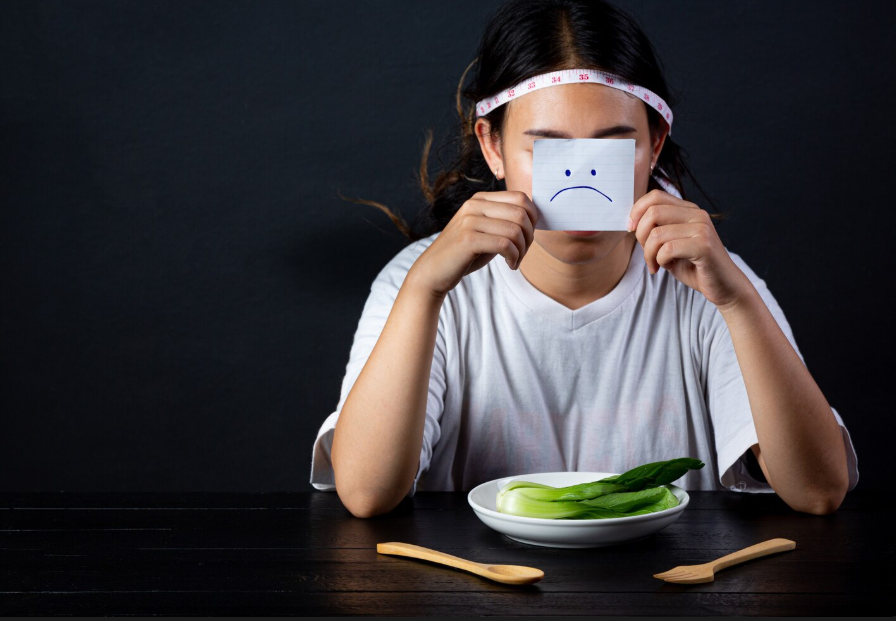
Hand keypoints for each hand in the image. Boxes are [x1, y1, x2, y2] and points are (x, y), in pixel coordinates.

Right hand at [407, 190, 537, 297]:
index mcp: (480, 199)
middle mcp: (474, 205)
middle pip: (521, 213)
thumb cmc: (464, 254)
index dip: (533, 219)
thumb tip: (534, 219)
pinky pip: (505, 244)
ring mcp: (469, 221)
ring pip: (515, 230)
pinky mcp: (467, 239)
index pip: (521, 198)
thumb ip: (504, 221)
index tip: (528, 238)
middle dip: (530, 236)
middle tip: (523, 253)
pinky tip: (510, 265)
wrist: (433, 271)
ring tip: (515, 260)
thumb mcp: (485, 231)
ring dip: (522, 250)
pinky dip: (514, 257)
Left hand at [628, 189, 751, 308]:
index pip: (655, 196)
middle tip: (645, 252)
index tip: (631, 229)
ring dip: (648, 254)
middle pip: (653, 212)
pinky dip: (660, 261)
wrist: (724, 286)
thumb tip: (632, 222)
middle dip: (640, 235)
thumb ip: (656, 230)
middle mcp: (696, 214)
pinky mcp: (704, 246)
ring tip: (654, 264)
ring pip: (657, 234)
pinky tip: (664, 267)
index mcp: (688, 210)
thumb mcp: (671, 244)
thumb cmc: (694, 266)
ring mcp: (702, 228)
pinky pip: (668, 249)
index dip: (636, 211)